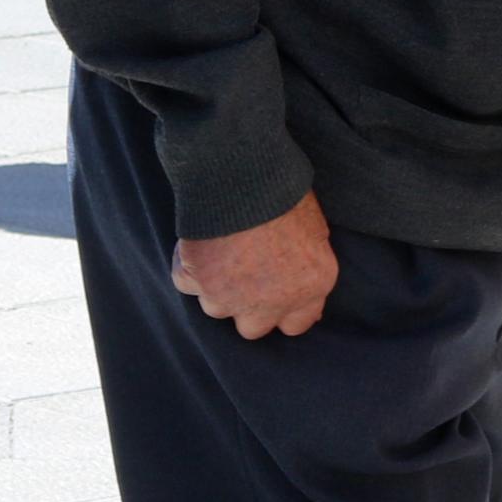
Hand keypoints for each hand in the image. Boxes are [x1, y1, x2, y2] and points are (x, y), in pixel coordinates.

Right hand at [174, 189, 336, 338]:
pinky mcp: (196, 281)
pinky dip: (188, 267)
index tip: (276, 294)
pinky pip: (186, 283)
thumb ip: (308, 264)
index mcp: (308, 288)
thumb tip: (301, 281)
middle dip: (247, 306)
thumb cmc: (287, 192)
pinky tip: (198, 244)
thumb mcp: (316, 229)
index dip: (284, 310)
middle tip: (244, 275)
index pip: (296, 324)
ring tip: (220, 251)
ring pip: (216, 308)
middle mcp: (269, 303)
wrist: (245, 173)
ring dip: (216, 286)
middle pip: (253, 328)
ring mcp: (229, 297)